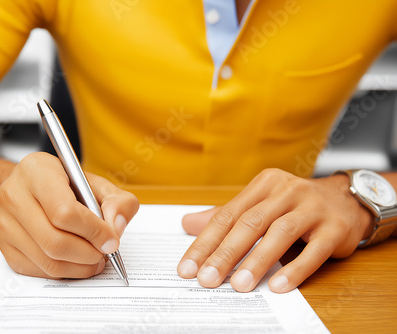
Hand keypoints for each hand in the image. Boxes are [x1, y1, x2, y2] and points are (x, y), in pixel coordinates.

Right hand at [0, 152, 138, 278]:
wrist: (28, 188)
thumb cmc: (65, 185)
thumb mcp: (97, 183)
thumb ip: (118, 201)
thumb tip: (116, 228)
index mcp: (37, 171)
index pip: (64, 212)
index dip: (94, 232)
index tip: (111, 240)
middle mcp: (14, 196)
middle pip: (55, 242)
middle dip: (88, 253)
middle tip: (105, 253)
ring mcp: (4, 224)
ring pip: (48, 261)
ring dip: (80, 267)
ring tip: (95, 258)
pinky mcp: (5, 247)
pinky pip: (39, 271)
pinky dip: (66, 272)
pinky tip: (77, 262)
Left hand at [177, 168, 372, 292]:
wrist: (346, 201)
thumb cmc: (295, 205)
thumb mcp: (259, 204)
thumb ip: (226, 215)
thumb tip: (188, 224)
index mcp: (263, 185)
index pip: (227, 215)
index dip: (206, 242)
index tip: (188, 267)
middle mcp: (286, 191)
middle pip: (250, 223)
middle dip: (225, 253)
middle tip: (207, 279)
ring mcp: (312, 208)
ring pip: (279, 233)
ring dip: (257, 261)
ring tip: (239, 285)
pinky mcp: (335, 228)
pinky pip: (313, 250)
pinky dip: (295, 269)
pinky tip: (279, 286)